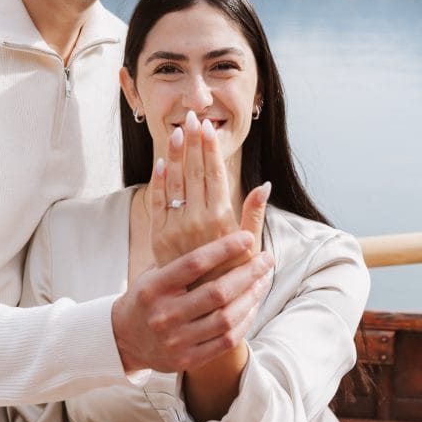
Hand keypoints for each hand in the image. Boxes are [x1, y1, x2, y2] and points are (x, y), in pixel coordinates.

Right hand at [111, 231, 272, 374]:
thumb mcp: (151, 273)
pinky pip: (226, 341)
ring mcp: (176, 340)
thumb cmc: (145, 297)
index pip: (194, 263)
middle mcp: (164, 314)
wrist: (123, 339)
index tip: (247, 237)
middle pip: (217, 292)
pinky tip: (254, 305)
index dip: (224, 249)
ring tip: (264, 280)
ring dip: (252, 297)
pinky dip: (245, 321)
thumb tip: (214, 230)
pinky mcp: (187, 359)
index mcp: (154, 287)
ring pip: (226, 318)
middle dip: (248, 273)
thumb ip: (179, 259)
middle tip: (267, 259)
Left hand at [149, 109, 269, 268]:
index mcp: (221, 218)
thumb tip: (265, 185)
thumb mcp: (251, 245)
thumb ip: (255, 213)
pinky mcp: (159, 234)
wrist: (201, 303)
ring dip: (174, 155)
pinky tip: (160, 162)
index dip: (211, 149)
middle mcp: (197, 219)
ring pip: (174, 182)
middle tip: (191, 118)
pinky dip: (158, 180)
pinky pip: (157, 201)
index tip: (208, 128)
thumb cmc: (232, 272)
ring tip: (175, 132)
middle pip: (194, 172)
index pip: (215, 174)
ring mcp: (175, 226)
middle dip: (192, 143)